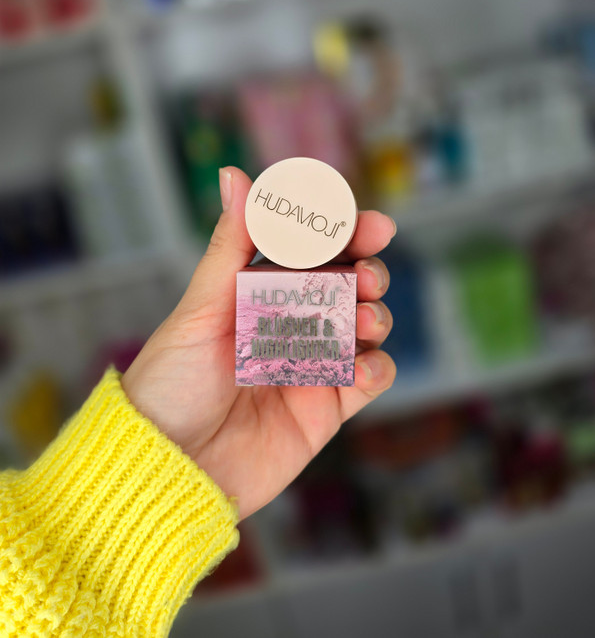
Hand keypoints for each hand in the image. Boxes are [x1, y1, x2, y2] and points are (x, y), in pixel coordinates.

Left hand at [122, 167, 396, 518]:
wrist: (170, 470)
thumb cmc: (170, 384)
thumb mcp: (200, 309)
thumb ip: (230, 245)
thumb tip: (234, 174)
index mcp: (257, 293)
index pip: (310, 251)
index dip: (344, 234)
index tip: (371, 225)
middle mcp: (288, 323)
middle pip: (346, 283)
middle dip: (366, 272)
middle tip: (366, 278)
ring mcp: (311, 363)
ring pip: (366, 324)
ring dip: (375, 315)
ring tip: (362, 321)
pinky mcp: (327, 407)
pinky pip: (370, 378)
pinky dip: (375, 367)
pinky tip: (357, 369)